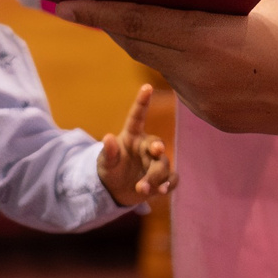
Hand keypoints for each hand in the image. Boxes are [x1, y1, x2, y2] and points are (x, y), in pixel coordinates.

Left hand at [55, 0, 277, 136]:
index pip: (134, 20)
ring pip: (165, 67)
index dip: (95, 11)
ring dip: (156, 46)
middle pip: (139, 44)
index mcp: (203, 37)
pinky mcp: (216, 120)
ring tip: (155, 24)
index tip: (62, 4)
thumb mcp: (258, 6)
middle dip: (114, 25)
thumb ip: (214, 3)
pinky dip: (187, 69)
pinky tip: (205, 58)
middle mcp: (195, 73)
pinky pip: (189, 88)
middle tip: (88, 6)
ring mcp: (203, 101)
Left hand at [98, 85, 177, 205]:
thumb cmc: (110, 170)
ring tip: (141, 188)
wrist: (117, 190)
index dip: (142, 101)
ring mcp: (156, 162)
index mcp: (132, 137)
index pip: (138, 116)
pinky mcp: (163, 178)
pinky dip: (168, 185)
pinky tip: (161, 191)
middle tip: (156, 149)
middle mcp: (146, 147)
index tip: (147, 86)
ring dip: (155, 176)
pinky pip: (172, 179)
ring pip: (163, 165)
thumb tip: (108, 137)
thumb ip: (109, 152)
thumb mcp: (105, 163)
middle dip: (158, 147)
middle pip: (157, 145)